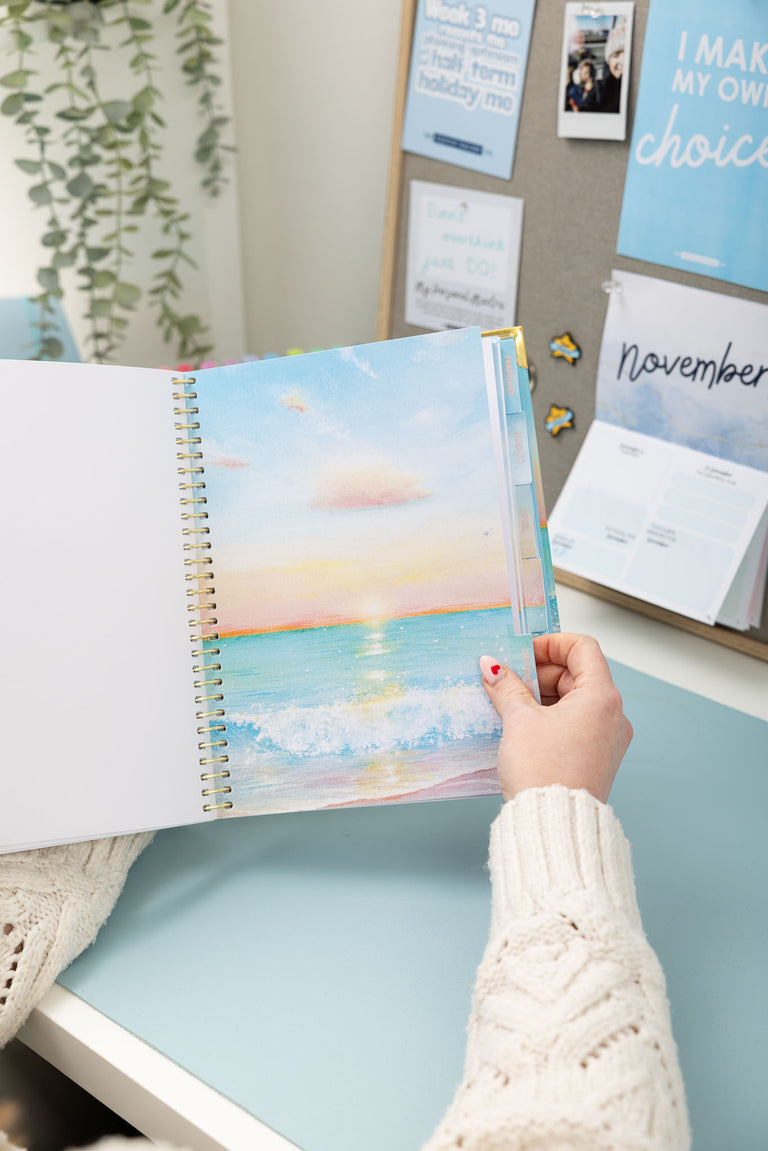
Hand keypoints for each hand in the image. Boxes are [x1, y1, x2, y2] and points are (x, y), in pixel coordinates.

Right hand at [479, 633, 631, 803]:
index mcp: (602, 697)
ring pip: (576, 700)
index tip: (523, 652)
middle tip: (508, 679)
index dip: (551, 643)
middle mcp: (613, 716)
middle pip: (578, 674)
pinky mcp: (597, 758)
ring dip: (544, 695)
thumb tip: (493, 667)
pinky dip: (552, 717)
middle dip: (541, 672)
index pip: (582, 648)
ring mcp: (608, 739)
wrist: (554, 825)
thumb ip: (506, 687)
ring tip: (512, 704)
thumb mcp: (519, 721)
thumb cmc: (545, 773)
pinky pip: (577, 724)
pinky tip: (524, 726)